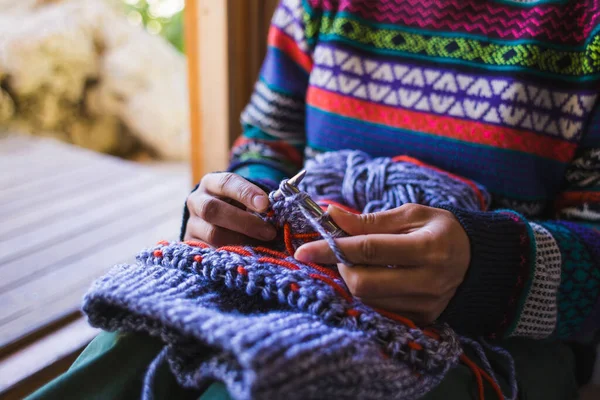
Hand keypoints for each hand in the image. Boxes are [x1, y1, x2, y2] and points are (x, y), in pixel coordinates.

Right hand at [184, 172, 276, 245]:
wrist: (215, 219)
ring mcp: (191, 224)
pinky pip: (210, 252)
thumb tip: (276, 215)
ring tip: (262, 246)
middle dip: (245, 222)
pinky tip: (247, 256)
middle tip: (269, 232)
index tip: (265, 205)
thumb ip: (258, 203)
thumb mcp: (245, 198)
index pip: (226, 183)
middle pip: (213, 210)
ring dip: (241, 241)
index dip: (246, 193)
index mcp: (211, 183)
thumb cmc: (237, 205)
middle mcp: (196, 201)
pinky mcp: (192, 245)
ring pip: (212, 234)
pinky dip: (231, 254)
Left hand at [294, 204, 469, 323]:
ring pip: (368, 300)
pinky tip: (369, 277)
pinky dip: (366, 293)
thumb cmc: (440, 230)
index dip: (332, 249)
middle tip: (337, 253)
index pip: (369, 250)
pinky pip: (380, 310)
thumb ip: (369, 221)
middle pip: (364, 284)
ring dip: (350, 281)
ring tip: (353, 263)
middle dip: (340, 268)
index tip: (304, 249)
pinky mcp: (423, 319)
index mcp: (429, 247)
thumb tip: (331, 217)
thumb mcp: (410, 215)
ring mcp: (426, 305)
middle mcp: (429, 281)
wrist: (477, 261)